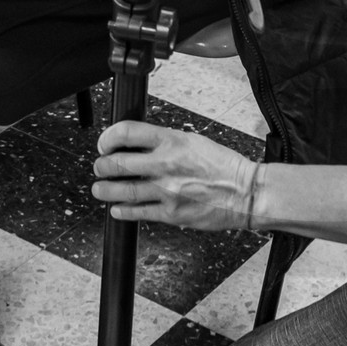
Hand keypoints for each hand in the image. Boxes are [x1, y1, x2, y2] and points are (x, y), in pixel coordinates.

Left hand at [92, 120, 260, 230]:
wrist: (245, 192)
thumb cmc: (224, 166)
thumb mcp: (194, 141)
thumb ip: (166, 142)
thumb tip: (137, 145)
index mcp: (172, 140)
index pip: (127, 132)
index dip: (108, 137)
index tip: (105, 143)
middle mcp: (166, 163)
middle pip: (117, 162)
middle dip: (102, 166)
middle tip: (101, 167)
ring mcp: (166, 190)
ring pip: (122, 190)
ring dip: (105, 190)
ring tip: (100, 189)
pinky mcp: (170, 213)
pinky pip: (137, 212)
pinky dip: (122, 210)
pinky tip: (117, 208)